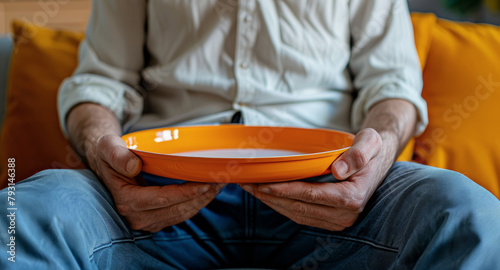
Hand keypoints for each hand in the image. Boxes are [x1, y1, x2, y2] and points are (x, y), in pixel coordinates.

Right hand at [87, 134, 224, 232]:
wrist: (107, 165)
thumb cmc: (110, 154)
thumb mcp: (108, 147)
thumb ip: (117, 155)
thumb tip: (133, 166)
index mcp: (126, 200)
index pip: (162, 199)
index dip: (185, 193)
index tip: (205, 183)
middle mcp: (136, 216)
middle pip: (176, 209)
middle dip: (201, 196)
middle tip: (221, 181)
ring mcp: (146, 221)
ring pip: (181, 214)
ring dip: (202, 201)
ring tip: (219, 185)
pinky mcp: (155, 220)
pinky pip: (180, 215)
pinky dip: (196, 204)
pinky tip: (208, 191)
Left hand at [240, 128, 392, 230]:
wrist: (377, 161)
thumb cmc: (371, 149)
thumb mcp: (371, 142)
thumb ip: (359, 154)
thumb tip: (340, 170)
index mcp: (353, 197)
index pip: (312, 195)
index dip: (286, 190)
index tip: (264, 183)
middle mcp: (345, 214)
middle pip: (300, 207)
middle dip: (271, 196)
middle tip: (248, 184)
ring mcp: (336, 220)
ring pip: (296, 214)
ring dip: (271, 202)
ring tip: (251, 189)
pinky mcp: (329, 219)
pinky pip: (300, 215)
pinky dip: (281, 205)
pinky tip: (267, 194)